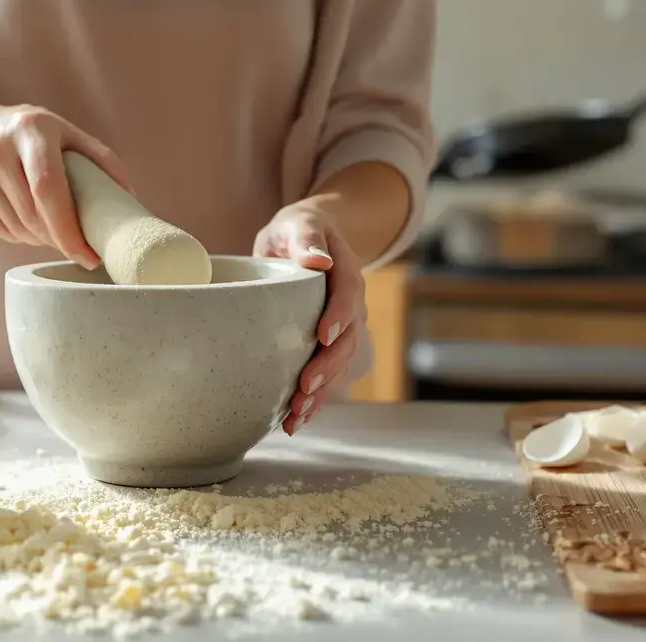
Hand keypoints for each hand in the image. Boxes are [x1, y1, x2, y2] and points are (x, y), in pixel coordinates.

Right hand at [0, 105, 129, 268]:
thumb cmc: (41, 138)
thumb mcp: (72, 136)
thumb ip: (103, 161)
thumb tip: (129, 199)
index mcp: (31, 131)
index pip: (47, 188)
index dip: (68, 228)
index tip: (89, 255)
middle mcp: (0, 152)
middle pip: (34, 216)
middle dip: (62, 239)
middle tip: (82, 248)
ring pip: (22, 230)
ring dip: (46, 240)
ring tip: (59, 227)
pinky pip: (8, 234)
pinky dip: (28, 238)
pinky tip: (36, 222)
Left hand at [253, 196, 366, 435]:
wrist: (308, 241)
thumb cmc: (299, 230)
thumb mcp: (299, 223)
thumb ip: (307, 237)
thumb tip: (318, 260)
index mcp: (346, 274)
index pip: (348, 296)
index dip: (339, 317)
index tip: (323, 337)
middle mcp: (351, 307)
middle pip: (346, 341)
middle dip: (327, 368)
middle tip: (304, 389)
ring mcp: (343, 330)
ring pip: (338, 366)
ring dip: (320, 394)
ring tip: (296, 417)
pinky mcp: (328, 347)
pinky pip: (326, 375)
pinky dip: (313, 401)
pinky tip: (294, 422)